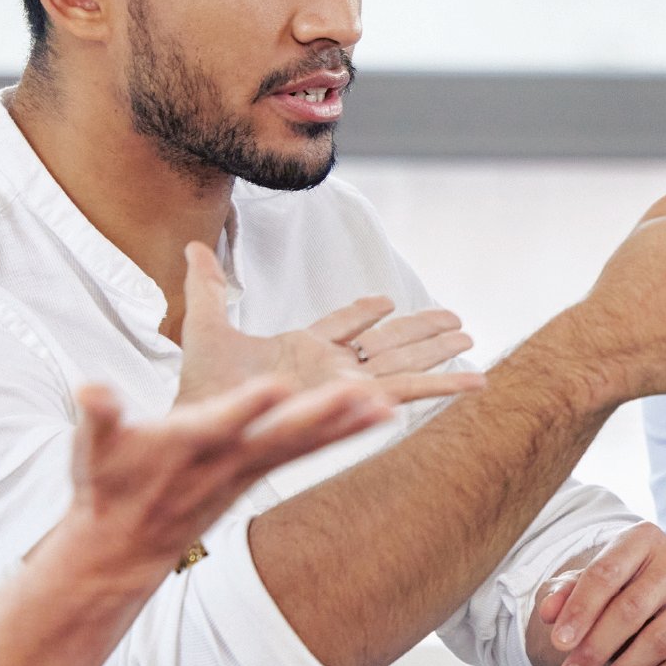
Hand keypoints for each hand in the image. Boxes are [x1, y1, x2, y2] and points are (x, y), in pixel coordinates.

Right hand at [64, 377, 392, 572]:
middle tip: (357, 392)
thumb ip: (98, 414)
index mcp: (185, 445)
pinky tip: (383, 415)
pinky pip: (311, 450)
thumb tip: (90, 390)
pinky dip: (346, 433)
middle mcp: (225, 459)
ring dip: (346, 425)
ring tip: (388, 405)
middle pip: (278, 434)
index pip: (220, 423)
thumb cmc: (107, 484)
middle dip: (317, 414)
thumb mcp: (93, 448)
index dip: (246, 406)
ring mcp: (247, 469)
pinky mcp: (259, 472)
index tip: (274, 386)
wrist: (123, 544)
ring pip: (304, 443)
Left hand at [176, 241, 484, 406]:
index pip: (342, 325)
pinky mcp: (358, 399)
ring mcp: (347, 384)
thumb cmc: (202, 387)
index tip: (385, 300)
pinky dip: (442, 387)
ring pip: (404, 362)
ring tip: (470, 336)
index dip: (362, 312)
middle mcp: (331, 368)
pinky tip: (473, 381)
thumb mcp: (205, 327)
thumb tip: (193, 247)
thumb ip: (208, 288)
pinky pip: (408, 391)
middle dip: (420, 330)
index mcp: (301, 348)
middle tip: (454, 319)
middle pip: (387, 342)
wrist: (209, 419)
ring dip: (438, 351)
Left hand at [531, 524, 665, 665]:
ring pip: (660, 638)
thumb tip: (548, 612)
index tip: (559, 643)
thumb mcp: (600, 587)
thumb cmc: (637, 593)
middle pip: (632, 607)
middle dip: (596, 647)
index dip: (580, 609)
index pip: (606, 572)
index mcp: (645, 539)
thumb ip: (569, 594)